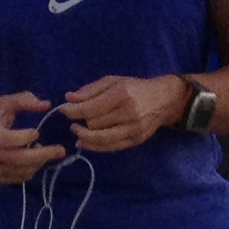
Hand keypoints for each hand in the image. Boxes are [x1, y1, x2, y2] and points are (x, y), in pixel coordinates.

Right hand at [0, 91, 62, 184]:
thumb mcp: (3, 104)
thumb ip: (23, 100)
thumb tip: (46, 104)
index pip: (8, 140)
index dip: (25, 137)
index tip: (36, 132)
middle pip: (19, 159)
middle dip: (42, 155)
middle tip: (60, 150)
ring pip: (20, 171)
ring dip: (38, 163)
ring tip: (45, 151)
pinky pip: (18, 178)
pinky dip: (31, 171)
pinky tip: (35, 160)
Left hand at [61, 72, 189, 152]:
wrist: (164, 100)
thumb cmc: (135, 87)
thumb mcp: (113, 81)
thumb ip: (90, 90)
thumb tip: (69, 99)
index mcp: (121, 95)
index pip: (90, 108)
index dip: (72, 111)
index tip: (63, 110)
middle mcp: (128, 113)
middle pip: (93, 124)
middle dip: (81, 122)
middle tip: (75, 119)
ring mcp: (133, 129)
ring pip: (100, 139)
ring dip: (84, 137)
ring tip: (77, 132)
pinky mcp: (136, 141)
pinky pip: (110, 147)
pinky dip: (95, 146)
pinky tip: (86, 142)